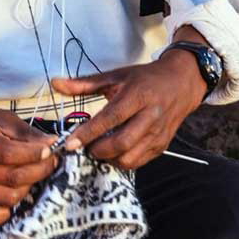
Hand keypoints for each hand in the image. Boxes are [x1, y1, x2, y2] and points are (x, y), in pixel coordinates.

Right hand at [0, 106, 56, 226]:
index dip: (33, 154)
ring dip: (28, 186)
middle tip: (50, 161)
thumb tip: (51, 144)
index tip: (50, 150)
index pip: (7, 153)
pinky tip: (12, 191)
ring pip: (7, 197)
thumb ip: (27, 132)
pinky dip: (6, 210)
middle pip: (11, 178)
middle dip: (39, 170)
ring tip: (31, 172)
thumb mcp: (3, 118)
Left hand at [51, 45, 206, 169]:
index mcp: (138, 95)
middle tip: (86, 146)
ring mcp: (158, 132)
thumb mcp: (116, 76)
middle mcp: (151, 115)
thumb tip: (55, 84)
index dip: (89, 133)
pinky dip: (123, 161)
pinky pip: (139, 161)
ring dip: (109, 158)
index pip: (110, 118)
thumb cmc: (146, 78)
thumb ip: (85, 84)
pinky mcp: (162, 144)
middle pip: (121, 143)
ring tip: (100, 148)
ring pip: (130, 157)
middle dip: (98, 150)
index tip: (70, 143)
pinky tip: (115, 151)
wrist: (182, 82)